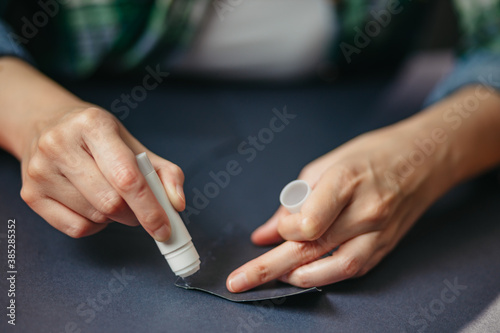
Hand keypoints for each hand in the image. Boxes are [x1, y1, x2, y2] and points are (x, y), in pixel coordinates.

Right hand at [20, 106, 184, 239]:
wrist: (46, 124)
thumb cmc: (97, 137)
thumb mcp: (132, 143)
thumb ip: (163, 172)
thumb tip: (176, 204)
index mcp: (92, 125)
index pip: (127, 178)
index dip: (150, 209)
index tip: (165, 228)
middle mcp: (60, 145)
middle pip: (110, 202)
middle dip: (135, 215)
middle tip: (141, 211)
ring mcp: (40, 170)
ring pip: (94, 217)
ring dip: (114, 218)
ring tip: (113, 198)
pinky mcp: (30, 193)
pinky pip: (75, 228)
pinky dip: (95, 226)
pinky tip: (93, 206)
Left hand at [227, 118, 454, 291]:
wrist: (422, 160)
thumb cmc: (371, 156)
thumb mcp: (325, 165)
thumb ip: (294, 201)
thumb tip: (267, 233)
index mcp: (346, 181)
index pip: (307, 223)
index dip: (284, 231)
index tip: (277, 229)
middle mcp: (365, 211)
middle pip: (311, 249)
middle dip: (268, 269)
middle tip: (239, 281)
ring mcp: (378, 232)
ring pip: (333, 268)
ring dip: (296, 278)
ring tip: (270, 279)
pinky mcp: (385, 246)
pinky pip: (352, 270)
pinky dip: (324, 276)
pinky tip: (302, 276)